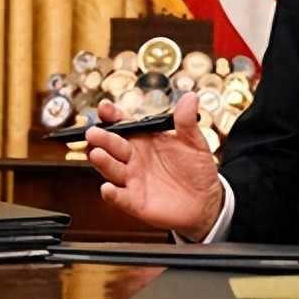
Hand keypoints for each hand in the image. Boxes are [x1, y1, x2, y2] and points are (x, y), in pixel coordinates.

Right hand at [86, 92, 222, 241]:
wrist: (205, 200)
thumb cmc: (196, 169)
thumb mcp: (194, 141)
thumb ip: (187, 121)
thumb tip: (190, 97)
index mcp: (145, 140)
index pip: (125, 124)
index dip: (113, 115)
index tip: (105, 107)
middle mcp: (134, 159)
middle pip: (114, 146)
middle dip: (103, 138)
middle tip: (94, 132)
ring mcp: (133, 180)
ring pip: (112, 169)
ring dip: (103, 161)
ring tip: (97, 154)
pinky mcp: (135, 201)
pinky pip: (120, 198)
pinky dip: (112, 194)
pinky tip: (107, 188)